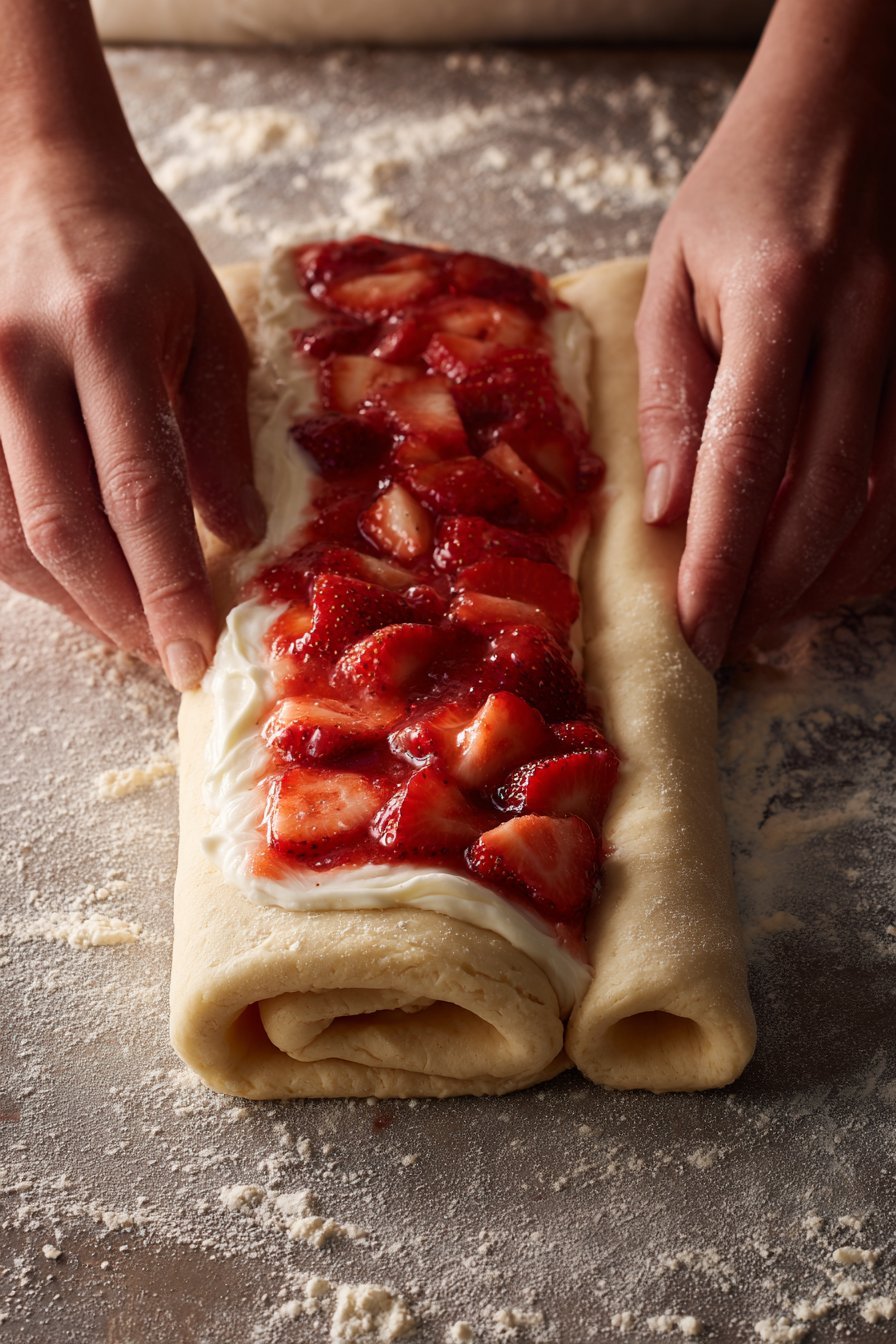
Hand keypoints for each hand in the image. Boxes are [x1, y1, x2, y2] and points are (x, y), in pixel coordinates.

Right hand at [0, 144, 264, 688]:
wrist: (35, 178)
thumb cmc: (137, 255)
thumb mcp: (210, 326)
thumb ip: (220, 435)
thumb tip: (237, 537)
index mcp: (105, 334)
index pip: (139, 492)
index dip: (168, 588)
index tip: (196, 654)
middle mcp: (18, 361)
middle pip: (64, 529)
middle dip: (121, 614)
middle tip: (168, 659)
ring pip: (8, 536)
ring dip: (74, 603)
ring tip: (131, 630)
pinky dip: (28, 567)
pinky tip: (77, 585)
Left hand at [635, 0, 895, 667]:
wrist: (849, 109)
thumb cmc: (744, 194)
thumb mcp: (674, 278)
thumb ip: (672, 396)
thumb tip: (670, 512)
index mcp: (781, 296)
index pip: (747, 459)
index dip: (721, 558)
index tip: (695, 627)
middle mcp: (868, 324)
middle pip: (829, 496)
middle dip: (774, 588)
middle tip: (727, 638)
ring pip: (890, 499)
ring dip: (831, 578)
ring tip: (772, 616)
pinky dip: (883, 542)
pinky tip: (838, 571)